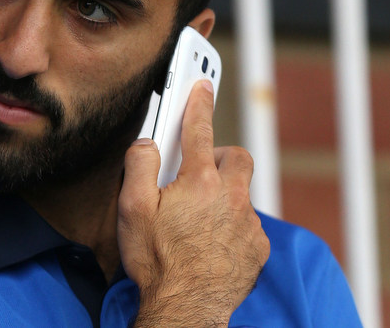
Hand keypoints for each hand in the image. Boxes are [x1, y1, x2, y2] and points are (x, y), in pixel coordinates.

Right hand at [117, 80, 269, 326]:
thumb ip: (140, 165)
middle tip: (197, 171)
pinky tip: (211, 239)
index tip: (202, 84)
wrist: (184, 309)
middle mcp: (230, 197)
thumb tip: (148, 143)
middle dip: (219, 155)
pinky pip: (249, 222)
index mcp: (199, 182)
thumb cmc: (156, 261)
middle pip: (236, 157)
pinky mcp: (257, 248)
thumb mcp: (132, 209)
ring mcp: (248, 224)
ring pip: (242, 191)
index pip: (200, 129)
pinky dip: (232, 221)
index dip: (199, 102)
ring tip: (197, 215)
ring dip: (223, 193)